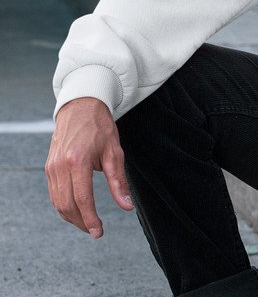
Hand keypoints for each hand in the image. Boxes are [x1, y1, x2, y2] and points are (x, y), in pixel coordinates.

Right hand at [46, 97, 133, 237]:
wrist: (81, 106)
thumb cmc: (100, 127)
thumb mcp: (115, 151)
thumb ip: (119, 181)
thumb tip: (127, 206)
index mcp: (77, 161)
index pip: (82, 199)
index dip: (90, 219)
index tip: (99, 232)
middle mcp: (60, 166)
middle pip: (67, 205)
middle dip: (81, 222)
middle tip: (96, 231)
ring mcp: (51, 167)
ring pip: (58, 203)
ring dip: (72, 217)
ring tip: (88, 223)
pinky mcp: (48, 167)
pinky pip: (54, 194)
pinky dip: (64, 206)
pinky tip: (77, 210)